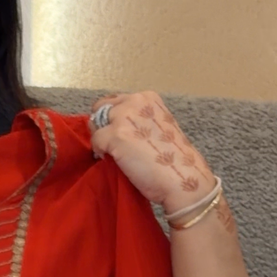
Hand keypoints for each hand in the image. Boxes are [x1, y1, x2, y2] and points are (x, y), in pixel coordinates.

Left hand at [88, 91, 215, 214]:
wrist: (181, 178)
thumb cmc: (173, 158)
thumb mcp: (159, 126)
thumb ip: (140, 120)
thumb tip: (118, 126)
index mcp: (147, 98)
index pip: (116, 101)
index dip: (112, 118)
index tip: (116, 132)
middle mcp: (135, 101)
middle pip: (101, 108)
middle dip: (102, 125)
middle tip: (109, 144)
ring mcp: (123, 117)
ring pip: (95, 123)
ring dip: (99, 138)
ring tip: (111, 153)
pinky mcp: (115, 136)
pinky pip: (95, 141)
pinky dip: (99, 152)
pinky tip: (111, 161)